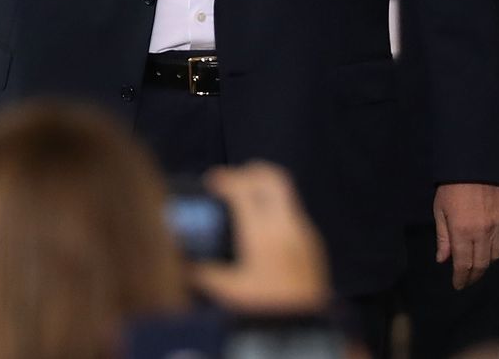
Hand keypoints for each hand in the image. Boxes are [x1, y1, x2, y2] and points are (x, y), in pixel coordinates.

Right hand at [190, 162, 330, 313]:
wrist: (306, 327)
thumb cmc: (268, 311)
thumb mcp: (229, 292)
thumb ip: (204, 274)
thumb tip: (184, 264)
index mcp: (263, 235)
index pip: (244, 189)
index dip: (226, 178)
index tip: (212, 179)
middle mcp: (287, 227)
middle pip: (273, 178)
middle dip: (251, 170)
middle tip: (233, 178)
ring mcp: (304, 233)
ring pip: (287, 194)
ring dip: (265, 188)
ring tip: (246, 197)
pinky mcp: (313, 243)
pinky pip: (294, 213)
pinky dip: (277, 208)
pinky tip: (263, 225)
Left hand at [433, 182, 498, 289]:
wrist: (476, 164)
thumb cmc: (451, 186)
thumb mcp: (440, 210)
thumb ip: (443, 237)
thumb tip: (443, 260)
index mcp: (462, 231)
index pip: (463, 264)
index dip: (460, 278)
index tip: (458, 285)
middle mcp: (482, 232)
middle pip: (481, 264)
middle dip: (473, 276)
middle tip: (467, 280)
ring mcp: (498, 226)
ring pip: (496, 255)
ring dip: (486, 262)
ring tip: (477, 262)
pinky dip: (498, 247)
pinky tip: (490, 245)